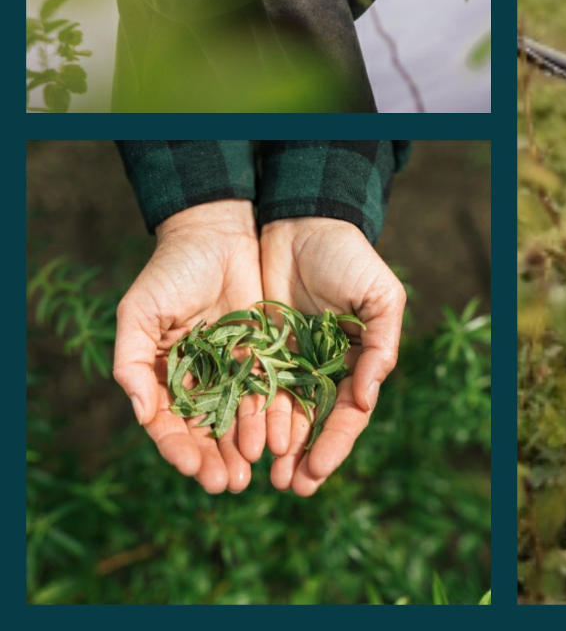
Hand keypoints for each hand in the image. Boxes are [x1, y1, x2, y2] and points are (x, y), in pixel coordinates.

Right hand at [112, 200, 265, 493]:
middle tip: (229, 484)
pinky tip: (280, 437)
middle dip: (216, 459)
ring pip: (239, 417)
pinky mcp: (266, 351)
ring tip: (255, 471)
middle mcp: (200, 379)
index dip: (179, 448)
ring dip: (245, 446)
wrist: (217, 234)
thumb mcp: (140, 312)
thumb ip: (133, 362)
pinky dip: (273, 415)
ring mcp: (234, 368)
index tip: (192, 468)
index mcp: (165, 377)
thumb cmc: (170, 271)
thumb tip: (143, 414)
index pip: (170, 424)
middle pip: (207, 429)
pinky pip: (270, 389)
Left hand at [258, 217, 405, 494]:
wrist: (301, 222)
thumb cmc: (348, 257)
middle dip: (302, 459)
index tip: (316, 472)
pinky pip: (248, 392)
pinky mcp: (253, 351)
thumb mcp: (379, 295)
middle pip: (312, 425)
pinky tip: (236, 443)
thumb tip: (367, 398)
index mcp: (353, 361)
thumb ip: (380, 345)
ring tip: (259, 477)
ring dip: (271, 450)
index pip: (347, 414)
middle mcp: (319, 369)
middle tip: (289, 486)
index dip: (334, 445)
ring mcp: (285, 362)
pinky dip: (244, 420)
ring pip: (278, 417)